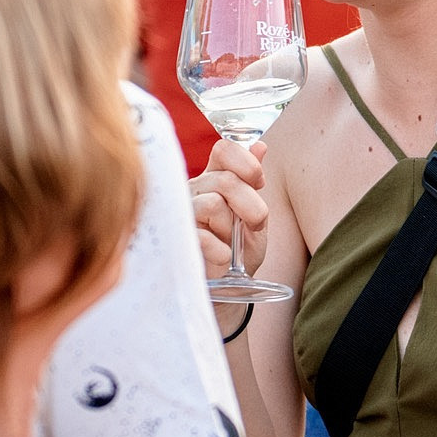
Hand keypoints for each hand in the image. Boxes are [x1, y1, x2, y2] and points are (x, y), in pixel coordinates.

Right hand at [190, 136, 266, 275]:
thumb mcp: (253, 216)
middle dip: (251, 204)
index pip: (224, 150)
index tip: (258, 182)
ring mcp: (181, 215)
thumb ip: (252, 182)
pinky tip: (222, 259)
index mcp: (212, 180)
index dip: (246, 162)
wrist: (226, 291)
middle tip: (255, 224)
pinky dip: (221, 251)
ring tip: (231, 244)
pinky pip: (202, 236)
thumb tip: (260, 146)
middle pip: (226, 180)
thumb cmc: (238, 250)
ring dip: (232, 228)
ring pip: (213, 204)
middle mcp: (193, 191)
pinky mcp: (176, 240)